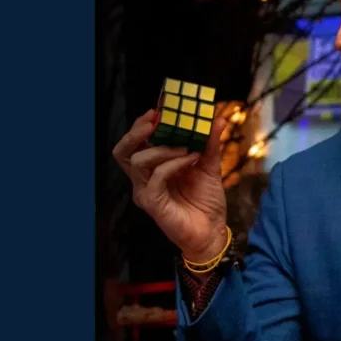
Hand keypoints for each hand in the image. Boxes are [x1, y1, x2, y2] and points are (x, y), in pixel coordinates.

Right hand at [112, 109, 229, 261]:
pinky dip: (172, 164)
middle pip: (123, 151)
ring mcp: (145, 192)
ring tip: (186, 146)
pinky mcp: (153, 204)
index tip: (158, 108)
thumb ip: (210, 144)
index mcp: (153, 168)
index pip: (136, 143)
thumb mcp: (210, 167)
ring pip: (138, 161)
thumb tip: (217, 118)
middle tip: (155, 119)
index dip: (141, 124)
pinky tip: (190, 159)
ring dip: (162, 147)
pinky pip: (155, 177)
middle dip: (136, 132)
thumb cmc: (206, 202)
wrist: (213, 232)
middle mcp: (144, 179)